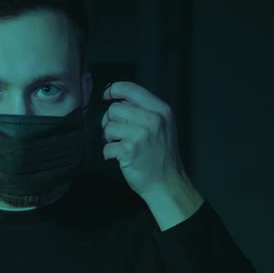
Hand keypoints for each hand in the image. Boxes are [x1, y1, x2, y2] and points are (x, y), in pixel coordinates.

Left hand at [101, 81, 184, 197]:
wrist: (167, 183)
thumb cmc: (161, 155)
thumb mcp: (162, 126)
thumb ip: (144, 110)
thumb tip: (118, 99)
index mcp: (161, 110)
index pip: (131, 89)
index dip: (113, 89)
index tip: (106, 95)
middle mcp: (153, 120)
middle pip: (114, 109)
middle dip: (110, 121)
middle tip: (117, 133)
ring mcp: (141, 135)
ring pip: (108, 126)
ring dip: (109, 138)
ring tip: (120, 145)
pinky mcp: (130, 150)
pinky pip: (107, 146)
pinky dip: (108, 153)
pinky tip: (119, 157)